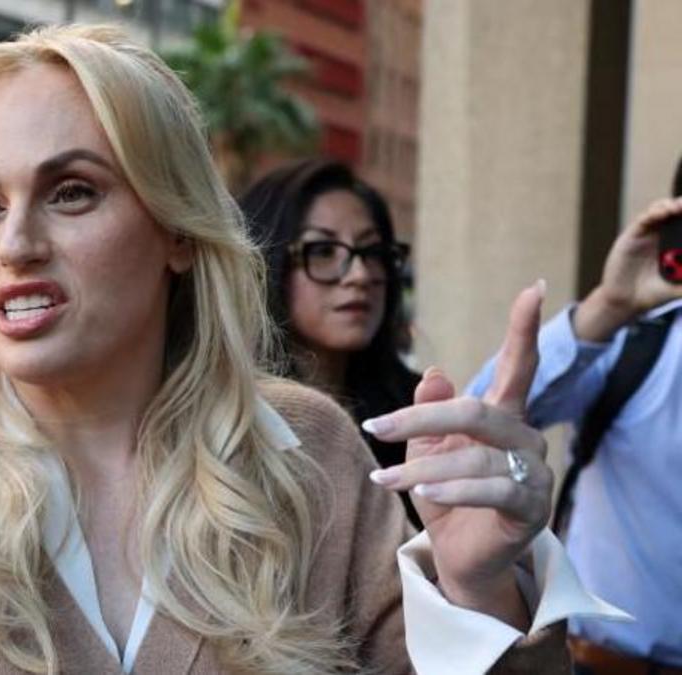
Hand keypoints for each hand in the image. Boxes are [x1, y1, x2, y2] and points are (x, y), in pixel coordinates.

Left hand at [365, 282, 551, 627]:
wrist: (460, 558)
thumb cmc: (446, 495)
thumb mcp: (429, 449)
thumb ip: (430, 410)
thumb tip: (435, 372)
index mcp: (502, 416)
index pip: (519, 365)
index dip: (524, 328)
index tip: (537, 286)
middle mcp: (525, 438)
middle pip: (477, 410)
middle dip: (421, 418)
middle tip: (376, 427)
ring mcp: (534, 473)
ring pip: (476, 455)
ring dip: (422, 468)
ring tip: (385, 479)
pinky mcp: (532, 508)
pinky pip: (493, 489)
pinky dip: (453, 488)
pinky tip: (422, 491)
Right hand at [575, 197, 681, 340]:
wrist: (627, 302)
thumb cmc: (655, 293)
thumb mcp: (680, 286)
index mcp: (677, 243)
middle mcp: (663, 235)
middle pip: (676, 212)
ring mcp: (647, 234)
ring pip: (660, 209)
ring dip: (671, 204)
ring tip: (679, 207)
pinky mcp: (632, 235)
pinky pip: (643, 219)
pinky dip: (653, 212)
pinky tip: (664, 213)